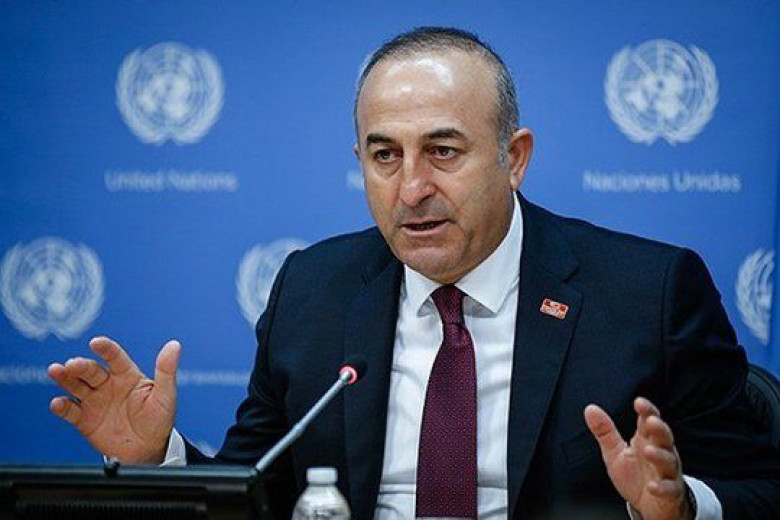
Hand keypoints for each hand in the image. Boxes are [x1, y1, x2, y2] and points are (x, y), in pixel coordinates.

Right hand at [48, 336, 180, 463]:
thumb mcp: (166, 394)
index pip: (115, 357)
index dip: (106, 349)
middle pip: (91, 371)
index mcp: (127, 375)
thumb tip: (174, 344)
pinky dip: (62, 406)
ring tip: (56, 370)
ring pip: (76, 386)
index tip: (96, 342)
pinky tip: (57, 403)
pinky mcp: (85, 420)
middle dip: (80, 366)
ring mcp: (95, 401)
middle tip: (71, 364)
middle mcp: (108, 384)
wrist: (148, 449)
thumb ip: (166, 370)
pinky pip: (71, 411)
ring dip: (65, 378)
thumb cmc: (159, 418)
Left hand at [584, 397, 692, 519]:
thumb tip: (590, 408)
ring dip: (660, 455)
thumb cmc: (634, 475)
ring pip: (669, 461)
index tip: (639, 402)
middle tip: (651, 421)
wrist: (649, 506)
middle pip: (664, 437)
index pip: (649, 421)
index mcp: (646, 440)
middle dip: (659, 428)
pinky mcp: (670, 492)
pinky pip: (669, 488)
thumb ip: (605, 431)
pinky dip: (662, 487)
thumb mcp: (615, 452)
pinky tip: (652, 486)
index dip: (647, 411)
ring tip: (649, 450)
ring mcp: (667, 472)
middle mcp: (661, 452)